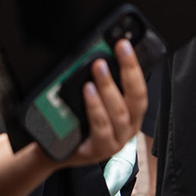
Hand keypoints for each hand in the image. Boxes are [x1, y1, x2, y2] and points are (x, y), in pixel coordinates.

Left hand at [60, 39, 149, 167]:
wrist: (55, 150)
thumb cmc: (77, 122)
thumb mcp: (94, 100)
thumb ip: (101, 83)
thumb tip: (101, 54)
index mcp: (132, 114)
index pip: (139, 86)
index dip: (134, 65)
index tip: (124, 45)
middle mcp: (129, 128)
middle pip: (136, 97)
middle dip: (128, 70)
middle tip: (117, 49)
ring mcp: (116, 141)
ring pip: (119, 112)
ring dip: (109, 87)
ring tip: (99, 68)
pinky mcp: (100, 150)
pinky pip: (101, 127)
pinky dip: (96, 107)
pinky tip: (88, 92)